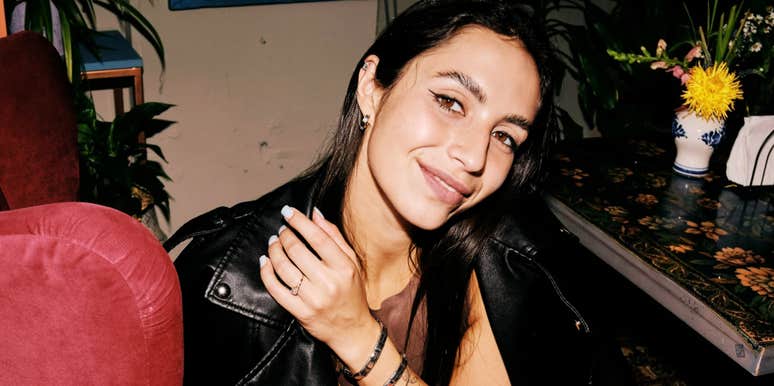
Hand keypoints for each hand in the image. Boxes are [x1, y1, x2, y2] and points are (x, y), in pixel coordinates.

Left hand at [259, 205, 380, 364]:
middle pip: (297, 250)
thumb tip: (315, 214)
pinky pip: (276, 289)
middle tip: (281, 230)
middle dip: (284, 235)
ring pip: (284, 268)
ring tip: (273, 243)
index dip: (299, 222)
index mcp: (343, 267)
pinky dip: (266, 272)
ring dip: (273, 251)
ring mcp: (313, 299)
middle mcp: (329, 283)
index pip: (318, 238)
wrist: (352, 330)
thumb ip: (334, 237)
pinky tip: (265, 262)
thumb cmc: (352, 292)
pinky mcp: (300, 312)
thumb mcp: (351, 262)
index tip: (288, 211)